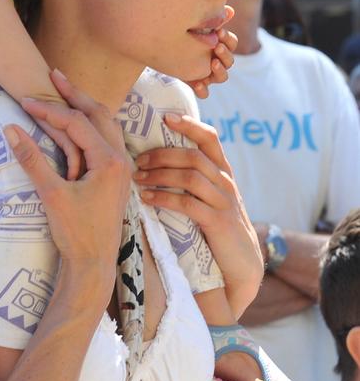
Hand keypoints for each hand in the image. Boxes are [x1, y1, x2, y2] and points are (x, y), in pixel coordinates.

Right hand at [5, 76, 130, 268]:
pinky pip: (106, 137)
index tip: (25, 100)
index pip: (76, 123)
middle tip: (54, 75)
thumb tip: (10, 129)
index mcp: (108, 161)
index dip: (49, 110)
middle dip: (75, 93)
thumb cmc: (74, 233)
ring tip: (65, 91)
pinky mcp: (116, 176)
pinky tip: (77, 122)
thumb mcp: (50, 194)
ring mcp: (121, 167)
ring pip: (106, 124)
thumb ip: (32, 160)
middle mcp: (120, 159)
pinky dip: (91, 123)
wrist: (95, 266)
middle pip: (98, 113)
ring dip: (85, 106)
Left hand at [133, 112, 262, 316]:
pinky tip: (147, 198)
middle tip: (139, 160)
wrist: (242, 263)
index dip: (189, 124)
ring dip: (160, 174)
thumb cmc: (218, 225)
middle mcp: (225, 182)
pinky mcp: (218, 222)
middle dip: (163, 154)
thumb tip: (156, 158)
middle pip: (194, 156)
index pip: (210, 138)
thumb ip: (194, 177)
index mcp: (223, 171)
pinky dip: (164, 198)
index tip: (166, 117)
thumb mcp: (210, 196)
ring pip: (191, 177)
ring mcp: (224, 201)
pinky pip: (188, 204)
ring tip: (138, 178)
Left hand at [187, 6, 236, 98]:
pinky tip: (197, 83)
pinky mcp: (197, 84)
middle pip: (230, 61)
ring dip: (219, 70)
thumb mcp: (196, 26)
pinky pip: (204, 92)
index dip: (228, 39)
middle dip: (225, 54)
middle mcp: (217, 61)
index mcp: (220, 46)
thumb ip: (212, 19)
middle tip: (217, 46)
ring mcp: (208, 75)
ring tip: (212, 63)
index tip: (219, 32)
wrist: (161, 48)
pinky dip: (202, 89)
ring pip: (222, 77)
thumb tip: (230, 10)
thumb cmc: (182, 34)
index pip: (232, 43)